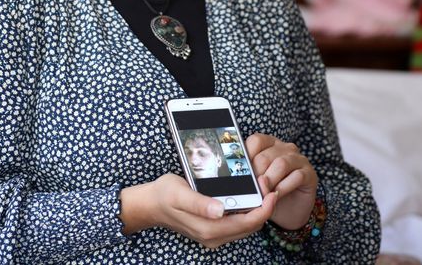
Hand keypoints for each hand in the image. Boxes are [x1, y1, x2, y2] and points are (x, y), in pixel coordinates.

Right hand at [120, 174, 277, 248]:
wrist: (150, 204)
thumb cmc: (164, 195)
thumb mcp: (180, 193)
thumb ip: (200, 203)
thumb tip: (220, 211)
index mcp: (209, 229)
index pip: (247, 223)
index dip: (264, 209)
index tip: (271, 190)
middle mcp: (213, 236)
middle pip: (250, 226)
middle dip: (264, 208)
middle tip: (269, 184)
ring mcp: (213, 235)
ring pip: (246, 226)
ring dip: (257, 210)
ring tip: (262, 188)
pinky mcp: (212, 230)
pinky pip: (237, 224)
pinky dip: (247, 211)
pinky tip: (249, 195)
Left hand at [245, 133, 317, 229]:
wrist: (288, 211)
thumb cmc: (269, 192)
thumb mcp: (256, 182)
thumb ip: (249, 176)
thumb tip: (237, 178)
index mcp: (269, 144)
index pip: (255, 141)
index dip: (246, 157)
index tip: (241, 174)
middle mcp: (285, 148)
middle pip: (266, 156)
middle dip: (256, 175)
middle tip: (252, 189)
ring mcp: (298, 159)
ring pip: (281, 164)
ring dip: (270, 181)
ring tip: (263, 194)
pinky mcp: (309, 173)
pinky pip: (296, 176)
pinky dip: (283, 188)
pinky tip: (276, 196)